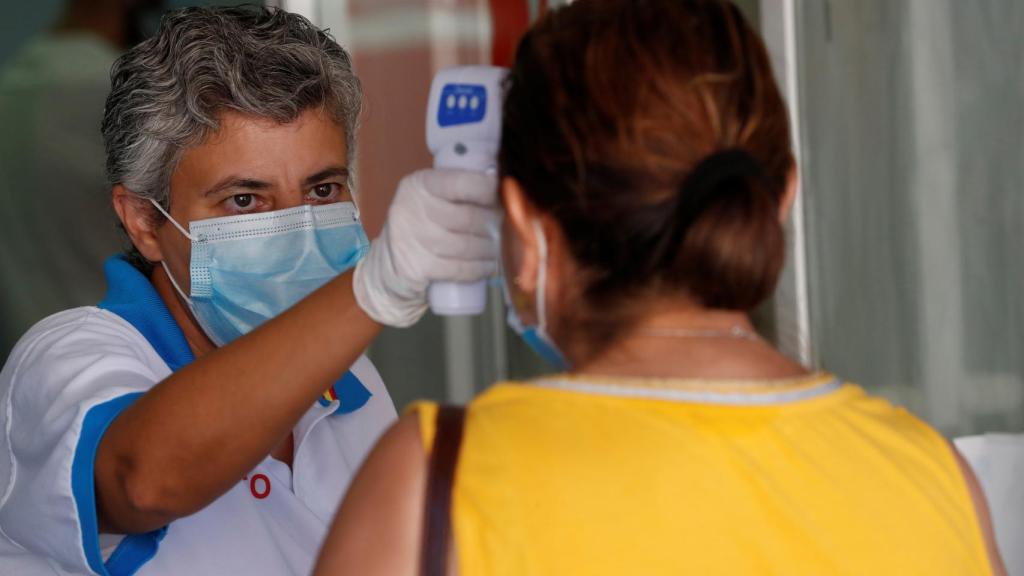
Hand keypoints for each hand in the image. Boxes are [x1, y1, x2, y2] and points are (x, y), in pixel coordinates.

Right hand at [353, 168, 498, 326]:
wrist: (388, 264)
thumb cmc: (421, 226)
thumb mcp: (430, 198)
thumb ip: (458, 188)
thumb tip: (498, 177)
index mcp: (420, 184)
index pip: (461, 182)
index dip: (487, 189)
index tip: (497, 195)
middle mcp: (413, 209)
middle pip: (469, 218)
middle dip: (492, 225)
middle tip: (498, 228)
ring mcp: (414, 240)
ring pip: (468, 245)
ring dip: (489, 249)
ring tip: (494, 248)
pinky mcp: (418, 267)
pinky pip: (460, 269)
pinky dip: (480, 269)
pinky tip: (488, 266)